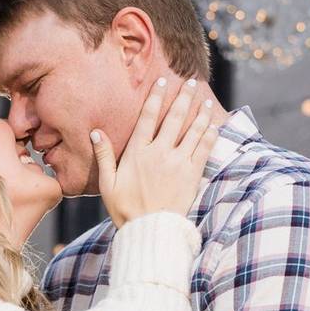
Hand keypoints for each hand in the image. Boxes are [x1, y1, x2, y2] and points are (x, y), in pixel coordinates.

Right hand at [91, 78, 218, 228]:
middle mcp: (159, 152)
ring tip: (205, 99)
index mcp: (137, 152)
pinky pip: (204, 149)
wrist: (150, 230)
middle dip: (183, 97)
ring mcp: (178, 163)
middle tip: (191, 81)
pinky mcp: (192, 175)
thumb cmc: (125, 209)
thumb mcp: (107, 183)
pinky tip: (214, 125)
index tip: (162, 80)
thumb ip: (103, 155)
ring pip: (193, 130)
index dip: (155, 96)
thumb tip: (95, 132)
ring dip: (200, 112)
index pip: (148, 117)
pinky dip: (210, 135)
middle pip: (174, 118)